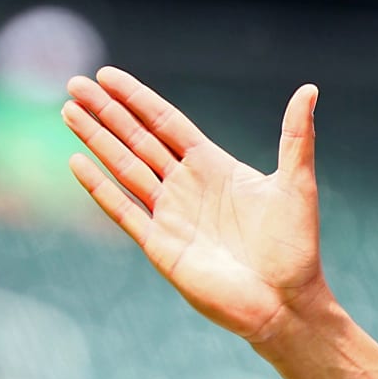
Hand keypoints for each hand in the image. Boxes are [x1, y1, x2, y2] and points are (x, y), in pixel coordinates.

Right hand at [62, 66, 325, 342]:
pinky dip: (100, 188)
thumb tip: (310, 89)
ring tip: (68, 111)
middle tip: (74, 83)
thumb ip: (296, 136)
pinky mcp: (160, 245)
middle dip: (106, 112)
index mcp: (214, 166)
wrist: (285, 302)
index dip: (137, 99)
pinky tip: (78, 163)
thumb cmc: (295, 246)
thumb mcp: (297, 183)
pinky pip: (123, 210)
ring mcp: (170, 215)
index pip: (166, 124)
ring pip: (125, 168)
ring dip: (96, 140)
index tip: (107, 76)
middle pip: (138, 139)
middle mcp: (187, 186)